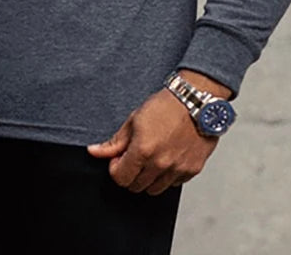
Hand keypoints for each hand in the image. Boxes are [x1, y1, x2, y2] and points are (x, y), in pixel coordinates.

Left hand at [86, 87, 219, 195]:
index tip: (119, 159)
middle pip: (136, 186)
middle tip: (135, 156)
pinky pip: (173, 184)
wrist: (196, 101)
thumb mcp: (135, 119)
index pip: (120, 178)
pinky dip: (167, 176)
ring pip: (154, 189)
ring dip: (148, 177)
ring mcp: (177, 169)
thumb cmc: (166, 105)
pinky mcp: (192, 170)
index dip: (116, 168)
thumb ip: (115, 141)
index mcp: (143, 150)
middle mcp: (160, 164)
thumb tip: (95, 151)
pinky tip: (168, 157)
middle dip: (131, 173)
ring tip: (152, 157)